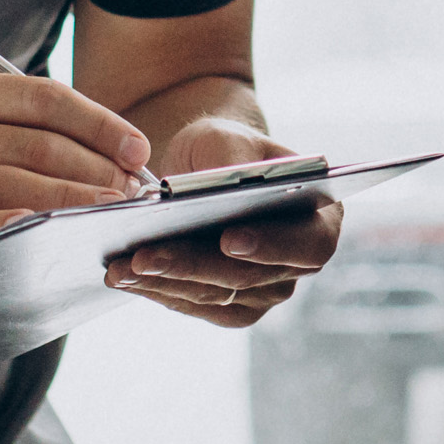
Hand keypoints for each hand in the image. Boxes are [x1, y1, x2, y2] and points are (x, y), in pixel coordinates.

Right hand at [0, 72, 149, 272]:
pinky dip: (10, 224)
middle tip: (130, 190)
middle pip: (36, 143)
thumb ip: (43, 132)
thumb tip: (126, 154)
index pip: (45, 98)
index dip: (99, 123)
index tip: (138, 149)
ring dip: (69, 198)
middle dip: (94, 167)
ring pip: (12, 182)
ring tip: (108, 211)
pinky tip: (45, 230)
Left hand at [106, 114, 342, 328]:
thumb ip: (233, 157)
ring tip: (121, 266)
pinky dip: (158, 291)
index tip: (228, 239)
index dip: (271, 245)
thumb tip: (224, 182)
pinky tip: (124, 276)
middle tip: (145, 255)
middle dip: (192, 265)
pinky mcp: (231, 306)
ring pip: (216, 296)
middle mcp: (299, 263)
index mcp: (322, 218)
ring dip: (165, 282)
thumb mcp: (228, 137)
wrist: (206, 169)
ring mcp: (266, 291)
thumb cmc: (225, 148)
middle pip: (250, 277)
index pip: (308, 244)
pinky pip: (195, 305)